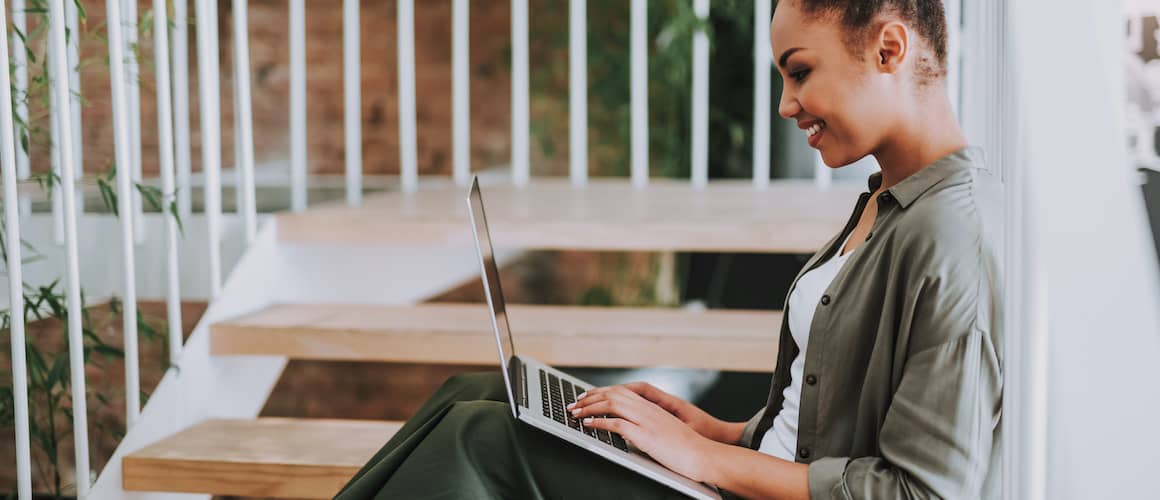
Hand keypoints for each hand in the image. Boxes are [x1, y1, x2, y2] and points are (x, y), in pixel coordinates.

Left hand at [566, 384, 717, 481]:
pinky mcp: (646, 436)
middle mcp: (648, 410)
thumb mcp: (664, 430)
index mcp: (653, 407)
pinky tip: (589, 425)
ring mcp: (647, 421)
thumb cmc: (687, 447)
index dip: (601, 392)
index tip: (586, 397)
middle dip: (590, 398)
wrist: (704, 455)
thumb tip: (627, 430)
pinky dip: (600, 422)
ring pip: (612, 404)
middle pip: (613, 394)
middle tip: (573, 404)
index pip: (621, 391)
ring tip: (576, 413)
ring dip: (590, 408)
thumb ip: (646, 425)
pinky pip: (618, 424)